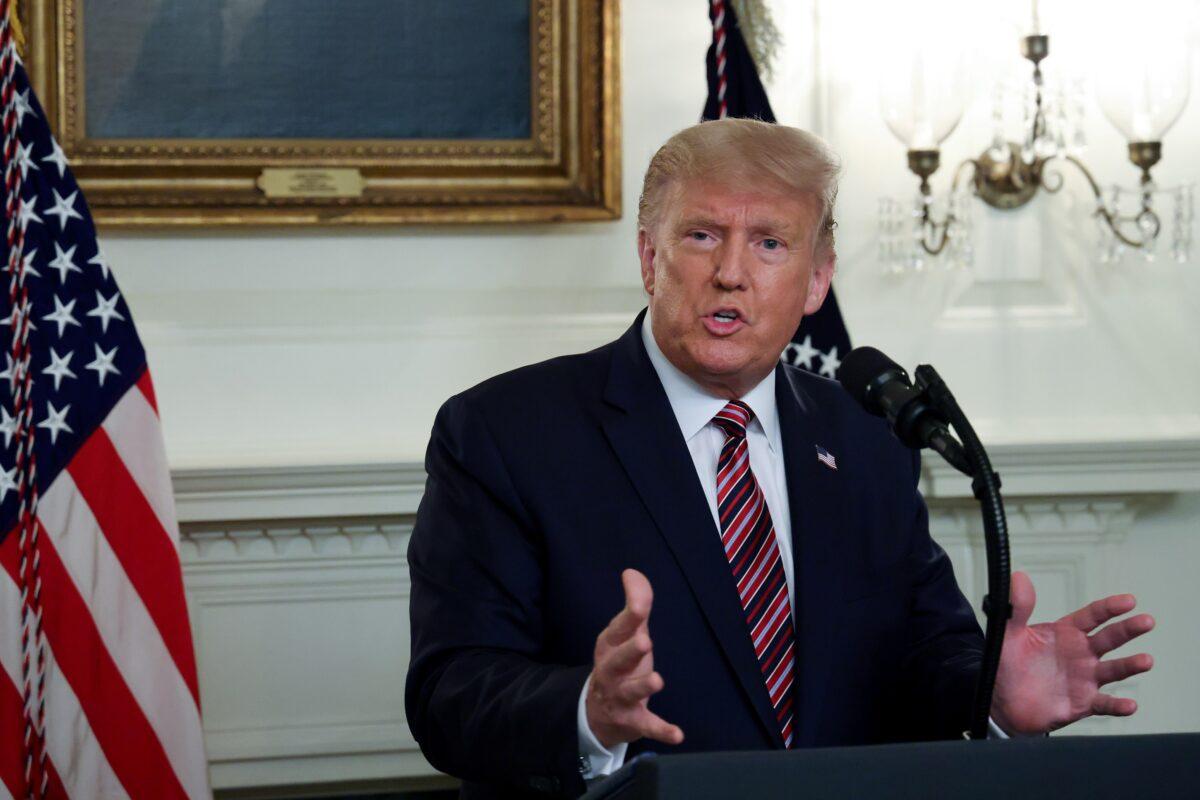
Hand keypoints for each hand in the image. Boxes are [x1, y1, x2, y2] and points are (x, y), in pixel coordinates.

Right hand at [585, 569, 683, 748]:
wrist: (596, 712)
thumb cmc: (619, 664)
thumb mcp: (625, 634)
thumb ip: (635, 604)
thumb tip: (632, 572)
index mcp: (610, 645)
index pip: (619, 628)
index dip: (630, 615)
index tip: (639, 605)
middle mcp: (611, 670)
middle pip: (619, 660)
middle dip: (630, 651)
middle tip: (645, 641)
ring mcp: (620, 697)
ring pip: (631, 692)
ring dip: (643, 686)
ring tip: (658, 679)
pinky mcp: (632, 721)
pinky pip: (647, 726)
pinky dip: (662, 731)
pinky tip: (678, 734)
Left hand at [991, 571, 1154, 734]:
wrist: (1003, 702)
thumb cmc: (1007, 664)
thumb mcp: (1008, 634)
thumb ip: (1017, 608)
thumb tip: (1019, 577)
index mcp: (1066, 633)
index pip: (1092, 616)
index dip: (1110, 608)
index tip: (1129, 601)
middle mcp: (1080, 654)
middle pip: (1110, 638)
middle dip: (1128, 629)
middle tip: (1147, 621)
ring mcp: (1084, 678)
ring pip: (1113, 670)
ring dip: (1130, 665)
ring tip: (1146, 660)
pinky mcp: (1083, 703)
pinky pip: (1104, 704)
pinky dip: (1117, 705)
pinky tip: (1129, 704)